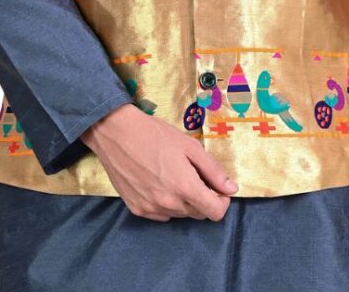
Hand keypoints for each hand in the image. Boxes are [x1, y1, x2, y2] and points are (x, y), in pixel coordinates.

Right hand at [81, 104, 238, 221]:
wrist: (116, 134)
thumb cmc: (155, 135)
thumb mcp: (189, 146)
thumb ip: (213, 170)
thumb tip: (231, 188)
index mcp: (185, 188)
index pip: (215, 212)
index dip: (222, 200)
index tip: (217, 187)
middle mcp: (169, 204)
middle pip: (198, 213)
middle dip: (203, 197)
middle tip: (194, 174)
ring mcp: (152, 209)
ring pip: (180, 214)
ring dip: (184, 201)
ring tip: (173, 175)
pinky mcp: (138, 210)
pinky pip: (162, 215)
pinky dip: (166, 203)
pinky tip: (159, 182)